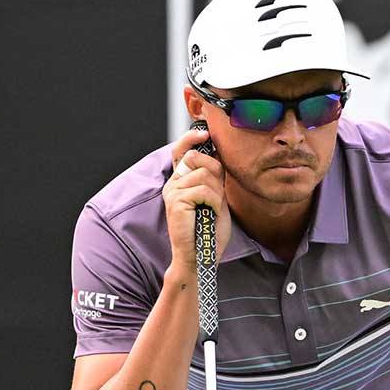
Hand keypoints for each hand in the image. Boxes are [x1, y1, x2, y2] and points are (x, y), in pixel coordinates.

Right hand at [163, 126, 232, 275]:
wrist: (201, 256)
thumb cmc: (209, 231)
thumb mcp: (215, 199)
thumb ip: (214, 179)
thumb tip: (217, 155)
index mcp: (180, 181)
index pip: (180, 150)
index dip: (190, 138)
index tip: (203, 133)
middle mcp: (173, 184)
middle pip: (197, 159)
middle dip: (214, 173)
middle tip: (216, 196)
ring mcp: (172, 192)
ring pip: (204, 175)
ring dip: (216, 193)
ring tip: (212, 210)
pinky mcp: (176, 202)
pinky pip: (203, 190)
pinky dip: (213, 202)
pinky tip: (209, 213)